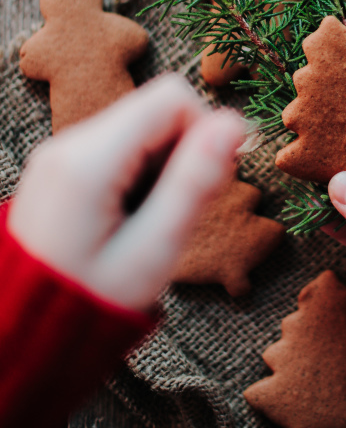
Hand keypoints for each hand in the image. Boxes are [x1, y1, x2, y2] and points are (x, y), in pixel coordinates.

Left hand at [9, 74, 243, 311]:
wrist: (29, 330)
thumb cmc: (93, 302)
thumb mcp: (154, 249)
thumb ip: (195, 183)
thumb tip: (234, 123)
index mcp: (88, 161)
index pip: (172, 97)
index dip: (205, 131)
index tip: (207, 183)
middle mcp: (68, 143)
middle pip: (155, 109)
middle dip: (183, 152)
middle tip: (177, 211)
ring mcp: (60, 153)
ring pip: (140, 127)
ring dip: (162, 166)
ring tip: (150, 220)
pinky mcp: (62, 165)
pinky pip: (119, 146)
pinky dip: (140, 173)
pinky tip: (132, 216)